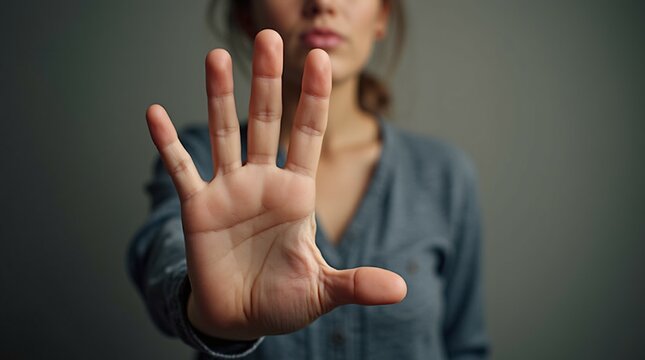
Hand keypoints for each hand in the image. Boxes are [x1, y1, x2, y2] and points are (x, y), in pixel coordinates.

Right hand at [145, 30, 405, 340]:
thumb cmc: (282, 300)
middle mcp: (263, 182)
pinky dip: (167, 143)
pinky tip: (155, 113)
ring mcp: (229, 190)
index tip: (319, 59)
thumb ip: (356, 283)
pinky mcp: (198, 208)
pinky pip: (181, 169)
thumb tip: (401, 289)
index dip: (313, 98)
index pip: (308, 135)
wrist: (240, 317)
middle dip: (268, 81)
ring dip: (218, 96)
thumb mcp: (322, 290)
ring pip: (225, 134)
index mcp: (297, 193)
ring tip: (216, 58)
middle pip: (266, 120)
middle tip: (269, 38)